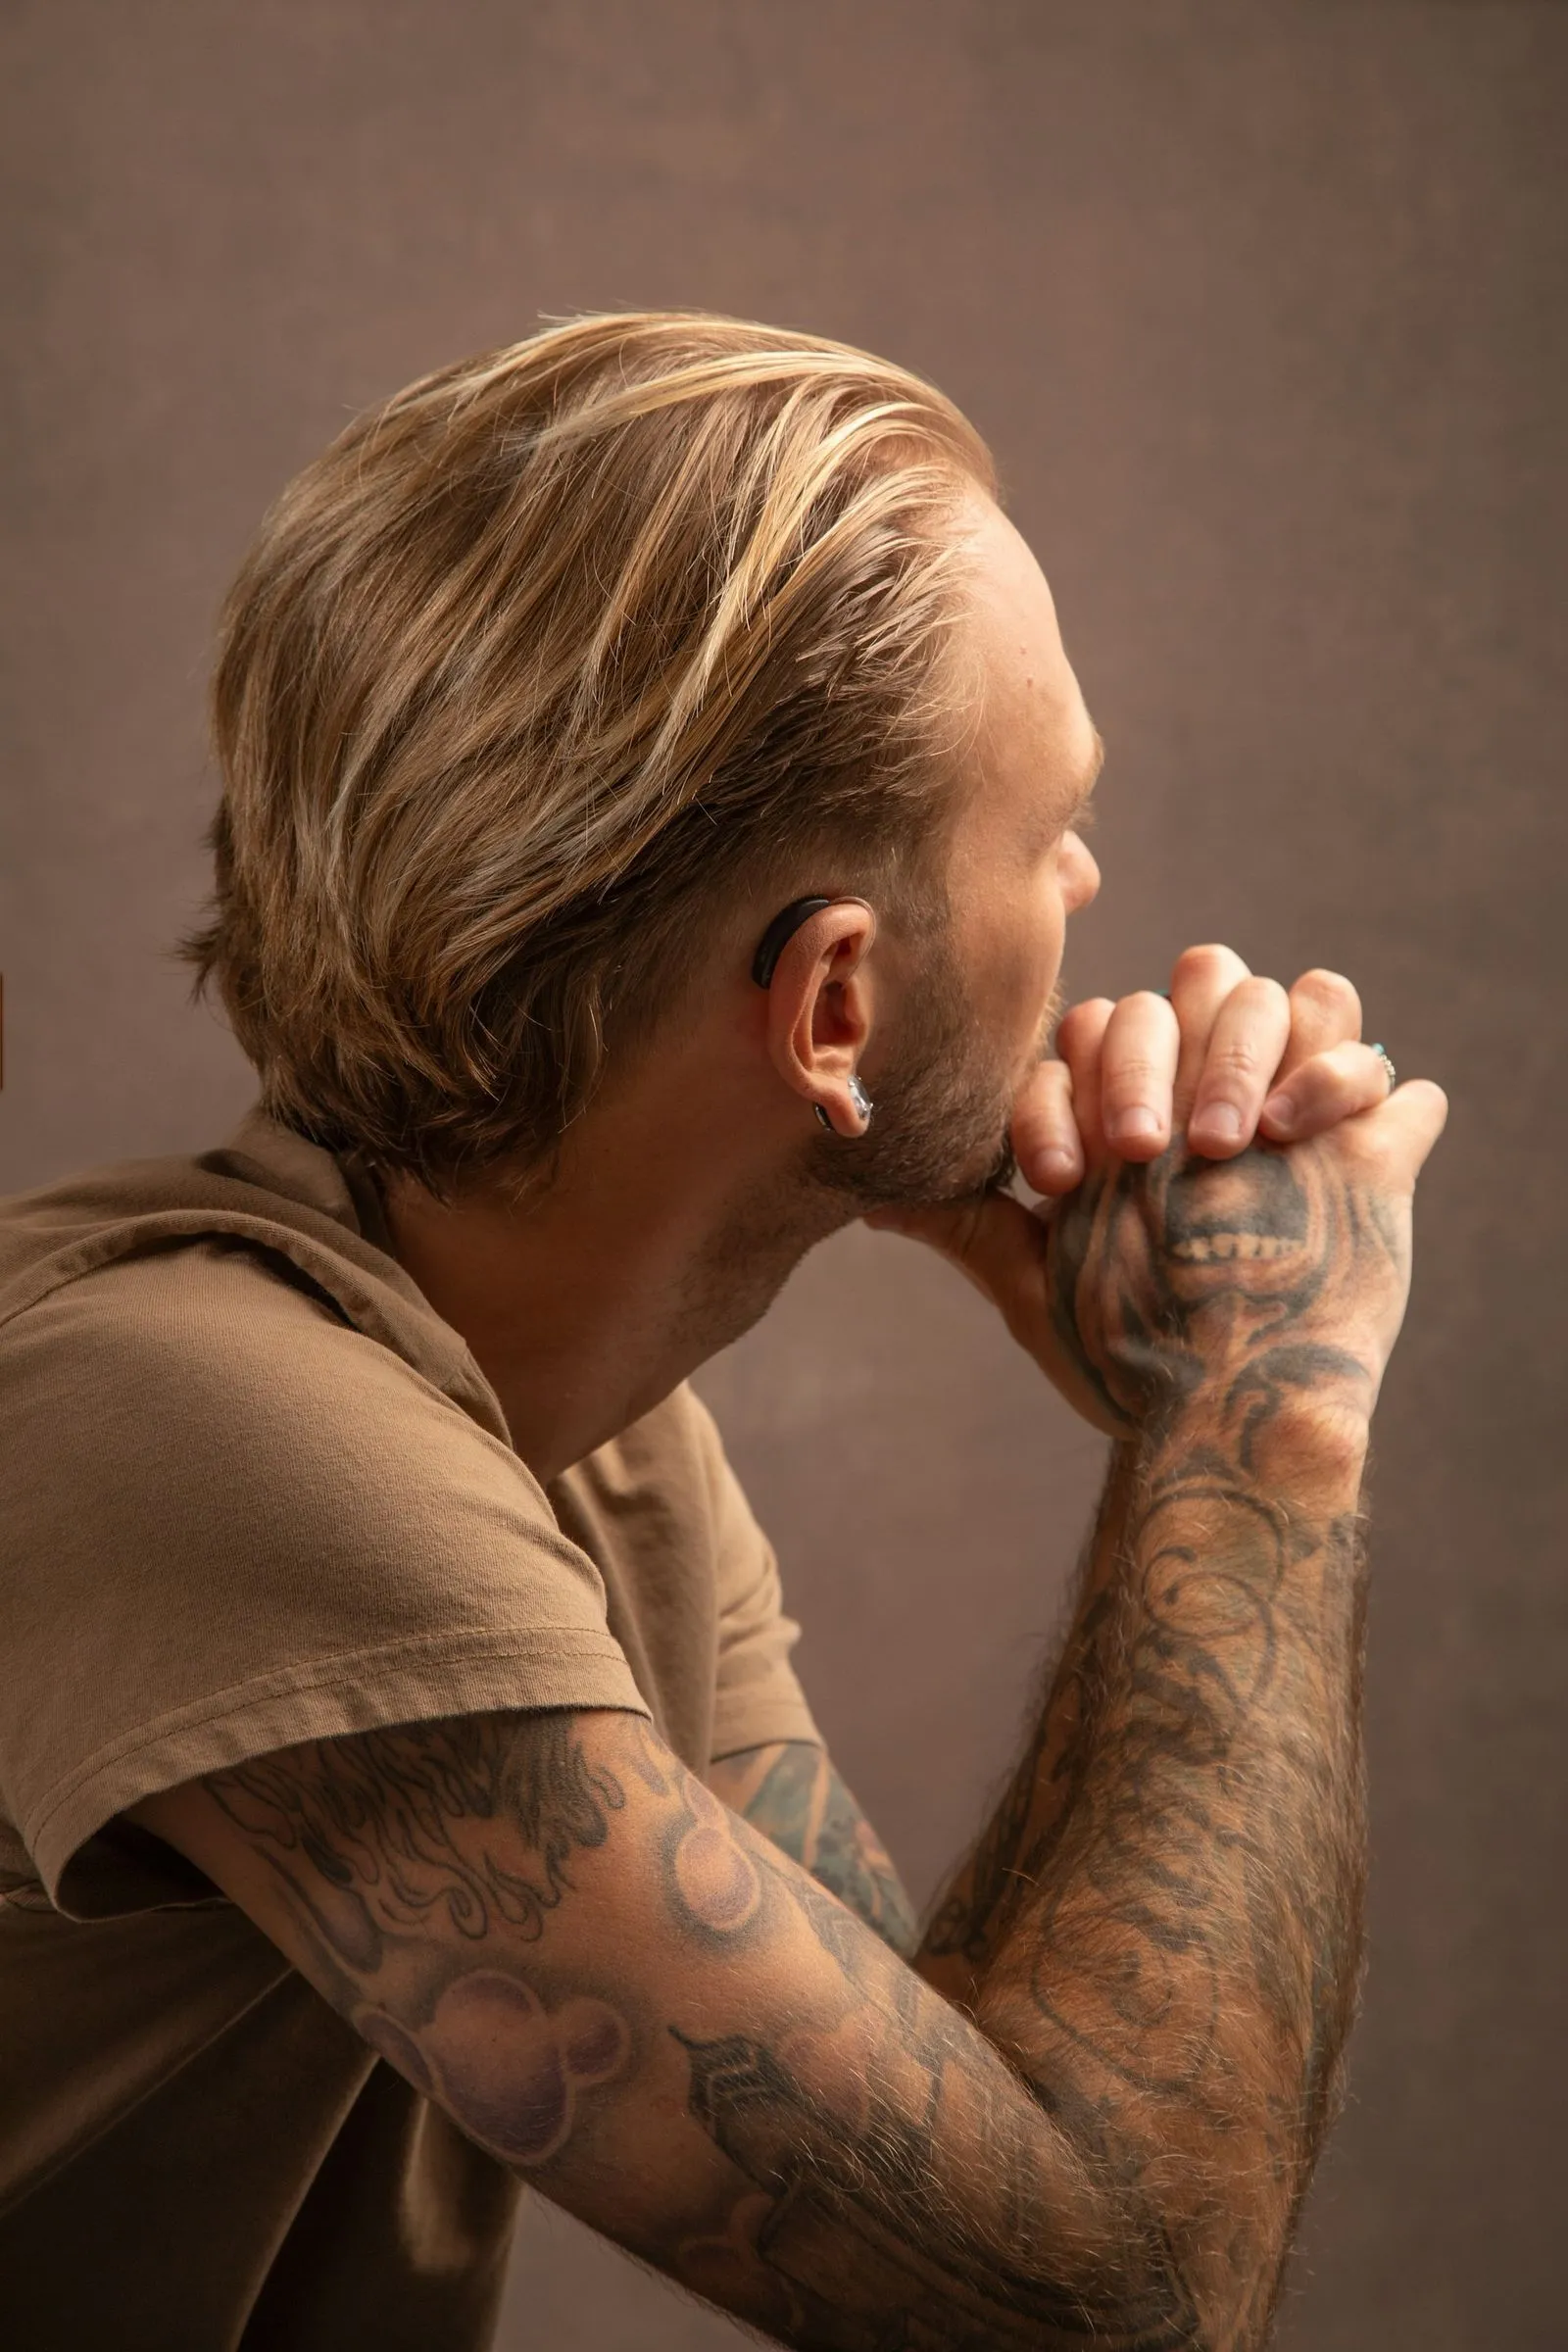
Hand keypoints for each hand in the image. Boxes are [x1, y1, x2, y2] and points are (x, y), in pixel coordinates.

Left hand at [866, 947, 1444, 1436]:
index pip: (1094, 1032)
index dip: (1070, 1092)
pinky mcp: (1374, 1143)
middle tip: (1146, 1154)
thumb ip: (967, 1220)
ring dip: (1244, 1053)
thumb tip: (864, 1196)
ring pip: (1287, 996)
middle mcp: (1210, 1086)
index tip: (1065, 1183)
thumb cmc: (1119, 1354)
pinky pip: (1376, 1063)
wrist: (1219, 1424)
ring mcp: (1295, 1107)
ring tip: (1223, 1147)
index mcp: (1128, 1100)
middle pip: (1194, 981)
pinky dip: (1339, 1078)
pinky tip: (1297, 1138)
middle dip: (1158, 1057)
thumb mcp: (1032, 1283)